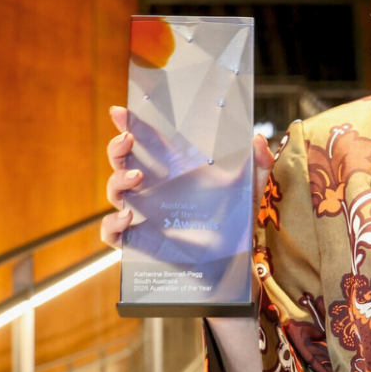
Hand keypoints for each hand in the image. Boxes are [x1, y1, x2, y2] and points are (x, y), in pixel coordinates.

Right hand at [98, 106, 277, 247]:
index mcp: (174, 170)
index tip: (121, 112)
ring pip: (115, 192)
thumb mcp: (251, 188)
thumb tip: (259, 138)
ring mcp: (144, 214)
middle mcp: (154, 189)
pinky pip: (112, 233)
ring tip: (137, 177)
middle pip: (122, 161)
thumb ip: (259, 163)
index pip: (148, 141)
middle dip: (118, 147)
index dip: (131, 124)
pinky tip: (127, 217)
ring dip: (118, 180)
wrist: (233, 259)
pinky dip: (112, 224)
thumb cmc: (235, 219)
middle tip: (128, 141)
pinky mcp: (140, 240)